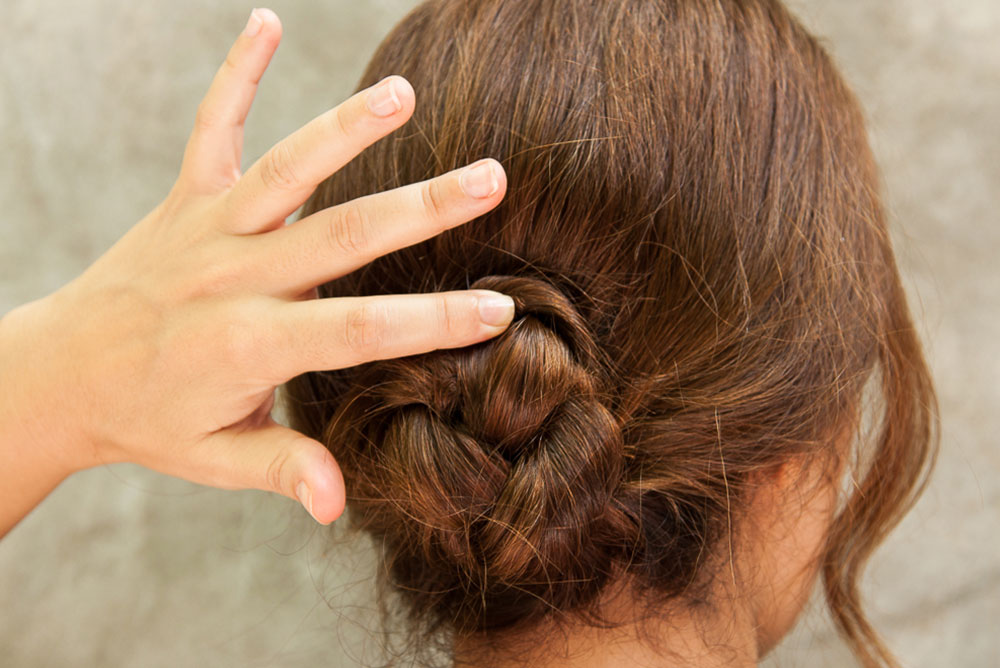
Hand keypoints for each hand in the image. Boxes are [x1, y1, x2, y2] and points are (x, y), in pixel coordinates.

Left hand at [0, 8, 511, 530]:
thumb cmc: (148, 419)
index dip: (432, 321)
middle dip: (422, 209)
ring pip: (285, 171)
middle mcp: (232, 277)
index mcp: (248, 346)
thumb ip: (281, 470)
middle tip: (490, 180)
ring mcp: (207, 229)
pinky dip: (236, 74)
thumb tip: (337, 503)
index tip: (499, 310)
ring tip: (402, 94)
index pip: (358, 331)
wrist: (59, 372)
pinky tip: (267, 23)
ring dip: (343, 130)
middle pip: (341, 237)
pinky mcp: (184, 196)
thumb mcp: (215, 459)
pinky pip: (210, 126)